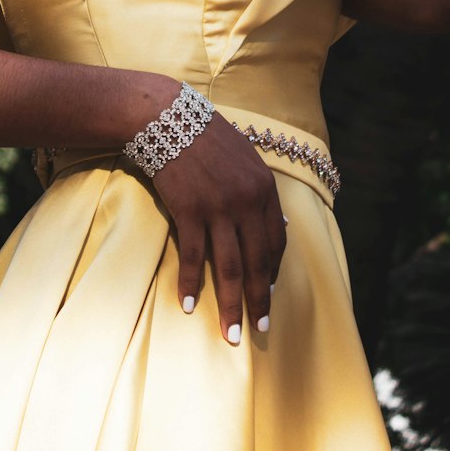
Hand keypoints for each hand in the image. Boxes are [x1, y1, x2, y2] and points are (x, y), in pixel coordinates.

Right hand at [152, 113, 285, 342]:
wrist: (167, 116)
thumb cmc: (204, 136)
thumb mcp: (245, 158)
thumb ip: (261, 192)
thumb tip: (283, 223)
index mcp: (264, 188)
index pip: (276, 241)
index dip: (272, 272)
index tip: (267, 293)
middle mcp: (247, 201)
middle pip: (257, 262)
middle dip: (259, 301)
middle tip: (259, 330)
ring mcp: (218, 208)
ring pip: (229, 268)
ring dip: (230, 305)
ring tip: (229, 334)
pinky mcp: (189, 211)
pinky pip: (192, 257)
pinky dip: (190, 283)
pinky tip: (187, 304)